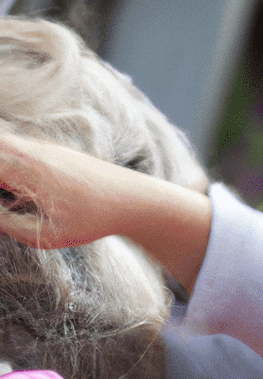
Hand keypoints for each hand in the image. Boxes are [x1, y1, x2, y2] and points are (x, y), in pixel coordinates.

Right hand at [0, 133, 132, 247]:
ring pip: (7, 143)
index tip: (1, 201)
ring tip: (11, 189)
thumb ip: (14, 227)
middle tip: (5, 191)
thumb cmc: (94, 220)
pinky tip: (28, 184)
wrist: (133, 198)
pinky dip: (16, 159)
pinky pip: (25, 147)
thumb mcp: (52, 235)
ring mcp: (48, 147)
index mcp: (29, 172)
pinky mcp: (59, 149)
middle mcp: (35, 153)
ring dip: (3, 162)